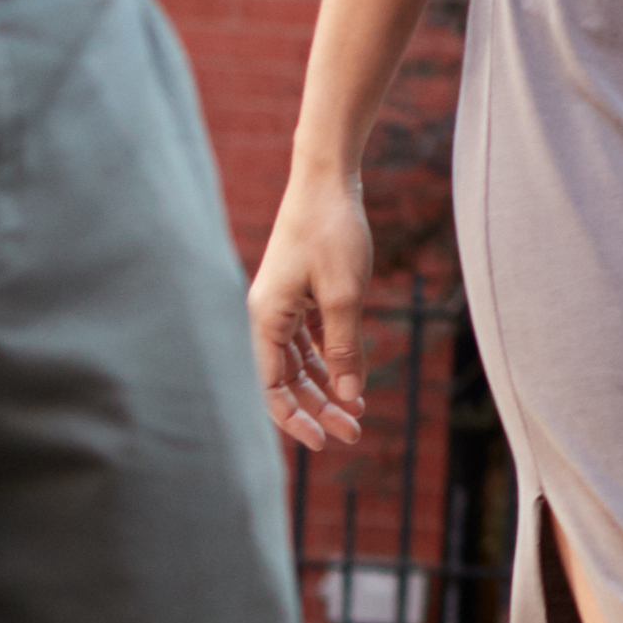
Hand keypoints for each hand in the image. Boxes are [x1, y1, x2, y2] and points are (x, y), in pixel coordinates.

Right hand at [252, 161, 379, 451]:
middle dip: (318, 409)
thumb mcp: (345, 295)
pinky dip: (330, 361)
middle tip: (354, 433)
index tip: (324, 442)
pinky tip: (352, 379)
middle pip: (286, 380)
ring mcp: (284, 307)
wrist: (328, 181)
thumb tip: (348, 396)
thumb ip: (345, 346)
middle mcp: (267, 317)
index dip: (295, 419)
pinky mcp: (301, 296)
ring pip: (300, 363)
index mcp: (265, 320)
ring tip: (356, 413)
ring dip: (327, 388)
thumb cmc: (332, 232)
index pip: (272, 387)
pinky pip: (311, 342)